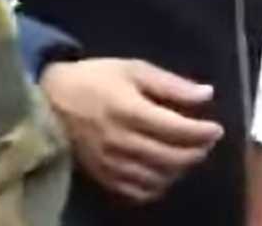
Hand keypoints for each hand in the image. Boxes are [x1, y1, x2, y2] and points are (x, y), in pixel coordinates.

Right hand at [41, 57, 224, 202]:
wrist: (46, 100)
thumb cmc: (91, 79)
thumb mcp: (130, 69)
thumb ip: (169, 84)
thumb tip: (207, 95)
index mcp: (128, 109)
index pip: (178, 130)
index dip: (203, 132)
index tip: (215, 128)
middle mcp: (122, 140)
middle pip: (174, 157)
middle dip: (196, 151)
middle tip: (202, 141)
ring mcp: (112, 162)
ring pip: (161, 177)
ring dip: (179, 168)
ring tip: (181, 154)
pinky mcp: (103, 176)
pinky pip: (140, 191)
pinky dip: (158, 185)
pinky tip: (160, 171)